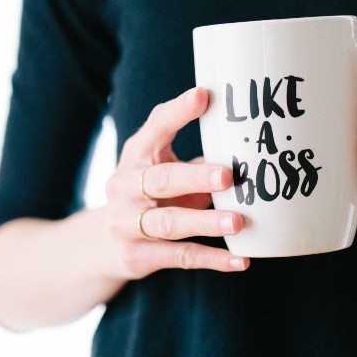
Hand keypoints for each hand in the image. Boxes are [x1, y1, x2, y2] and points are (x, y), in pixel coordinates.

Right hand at [99, 87, 249, 279]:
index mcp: (136, 155)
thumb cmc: (151, 195)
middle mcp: (124, 186)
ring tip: (238, 222)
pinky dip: (212, 259)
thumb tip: (251, 145)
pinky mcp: (137, 256)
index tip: (204, 96)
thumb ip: (196, 157)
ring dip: (206, 222)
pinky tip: (241, 260)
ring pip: (169, 223)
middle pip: (161, 180)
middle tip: (228, 176)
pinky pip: (180, 257)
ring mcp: (126, 223)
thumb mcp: (164, 168)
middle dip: (195, 177)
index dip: (178, 112)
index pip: (155, 128)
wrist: (104, 245)